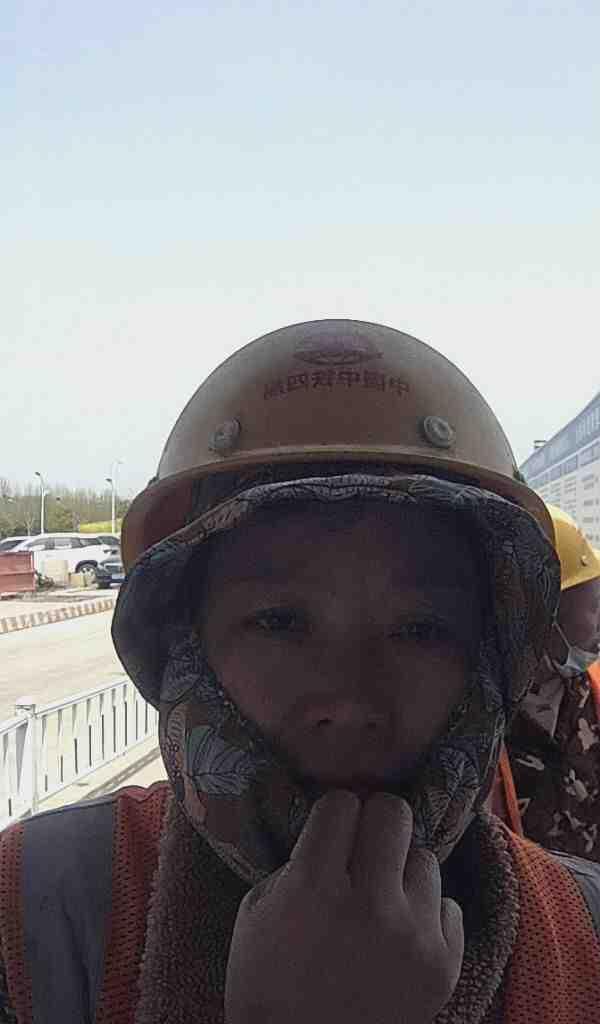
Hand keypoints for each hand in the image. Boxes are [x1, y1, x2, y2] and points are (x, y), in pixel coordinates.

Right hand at [225, 791, 463, 1023]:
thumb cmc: (268, 988)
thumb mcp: (255, 915)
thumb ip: (296, 864)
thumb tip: (335, 831)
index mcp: (313, 887)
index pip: (342, 804)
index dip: (333, 817)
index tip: (331, 834)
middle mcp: (369, 904)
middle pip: (394, 814)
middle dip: (376, 825)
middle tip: (365, 849)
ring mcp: (413, 936)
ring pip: (425, 859)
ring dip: (402, 875)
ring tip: (381, 905)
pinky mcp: (444, 966)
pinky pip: (449, 906)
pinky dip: (426, 918)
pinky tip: (400, 939)